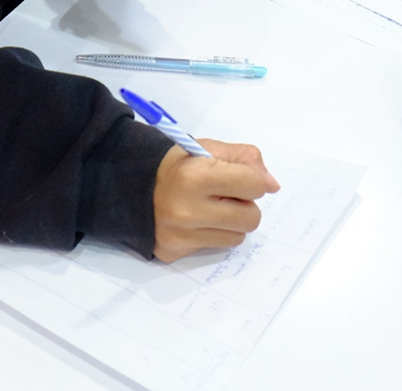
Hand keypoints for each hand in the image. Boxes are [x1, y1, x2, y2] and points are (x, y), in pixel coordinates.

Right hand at [152, 139, 279, 261]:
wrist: (129, 183)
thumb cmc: (174, 163)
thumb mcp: (207, 148)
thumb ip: (245, 159)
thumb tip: (271, 185)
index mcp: (196, 176)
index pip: (254, 185)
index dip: (252, 179)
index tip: (239, 176)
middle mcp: (187, 210)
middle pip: (251, 218)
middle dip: (245, 204)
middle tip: (226, 194)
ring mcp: (180, 235)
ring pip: (237, 237)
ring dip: (231, 222)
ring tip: (211, 207)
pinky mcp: (174, 252)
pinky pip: (215, 248)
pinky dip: (213, 234)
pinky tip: (196, 221)